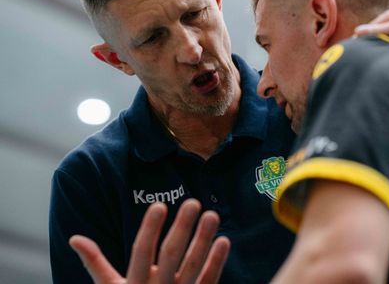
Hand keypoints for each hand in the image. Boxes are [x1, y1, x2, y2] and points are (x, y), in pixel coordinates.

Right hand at [69, 199, 229, 283]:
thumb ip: (95, 263)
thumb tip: (75, 238)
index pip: (141, 251)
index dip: (150, 229)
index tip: (159, 206)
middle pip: (171, 255)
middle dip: (182, 228)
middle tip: (193, 203)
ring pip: (193, 265)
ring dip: (203, 240)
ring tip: (212, 215)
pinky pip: (208, 281)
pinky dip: (217, 262)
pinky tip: (224, 240)